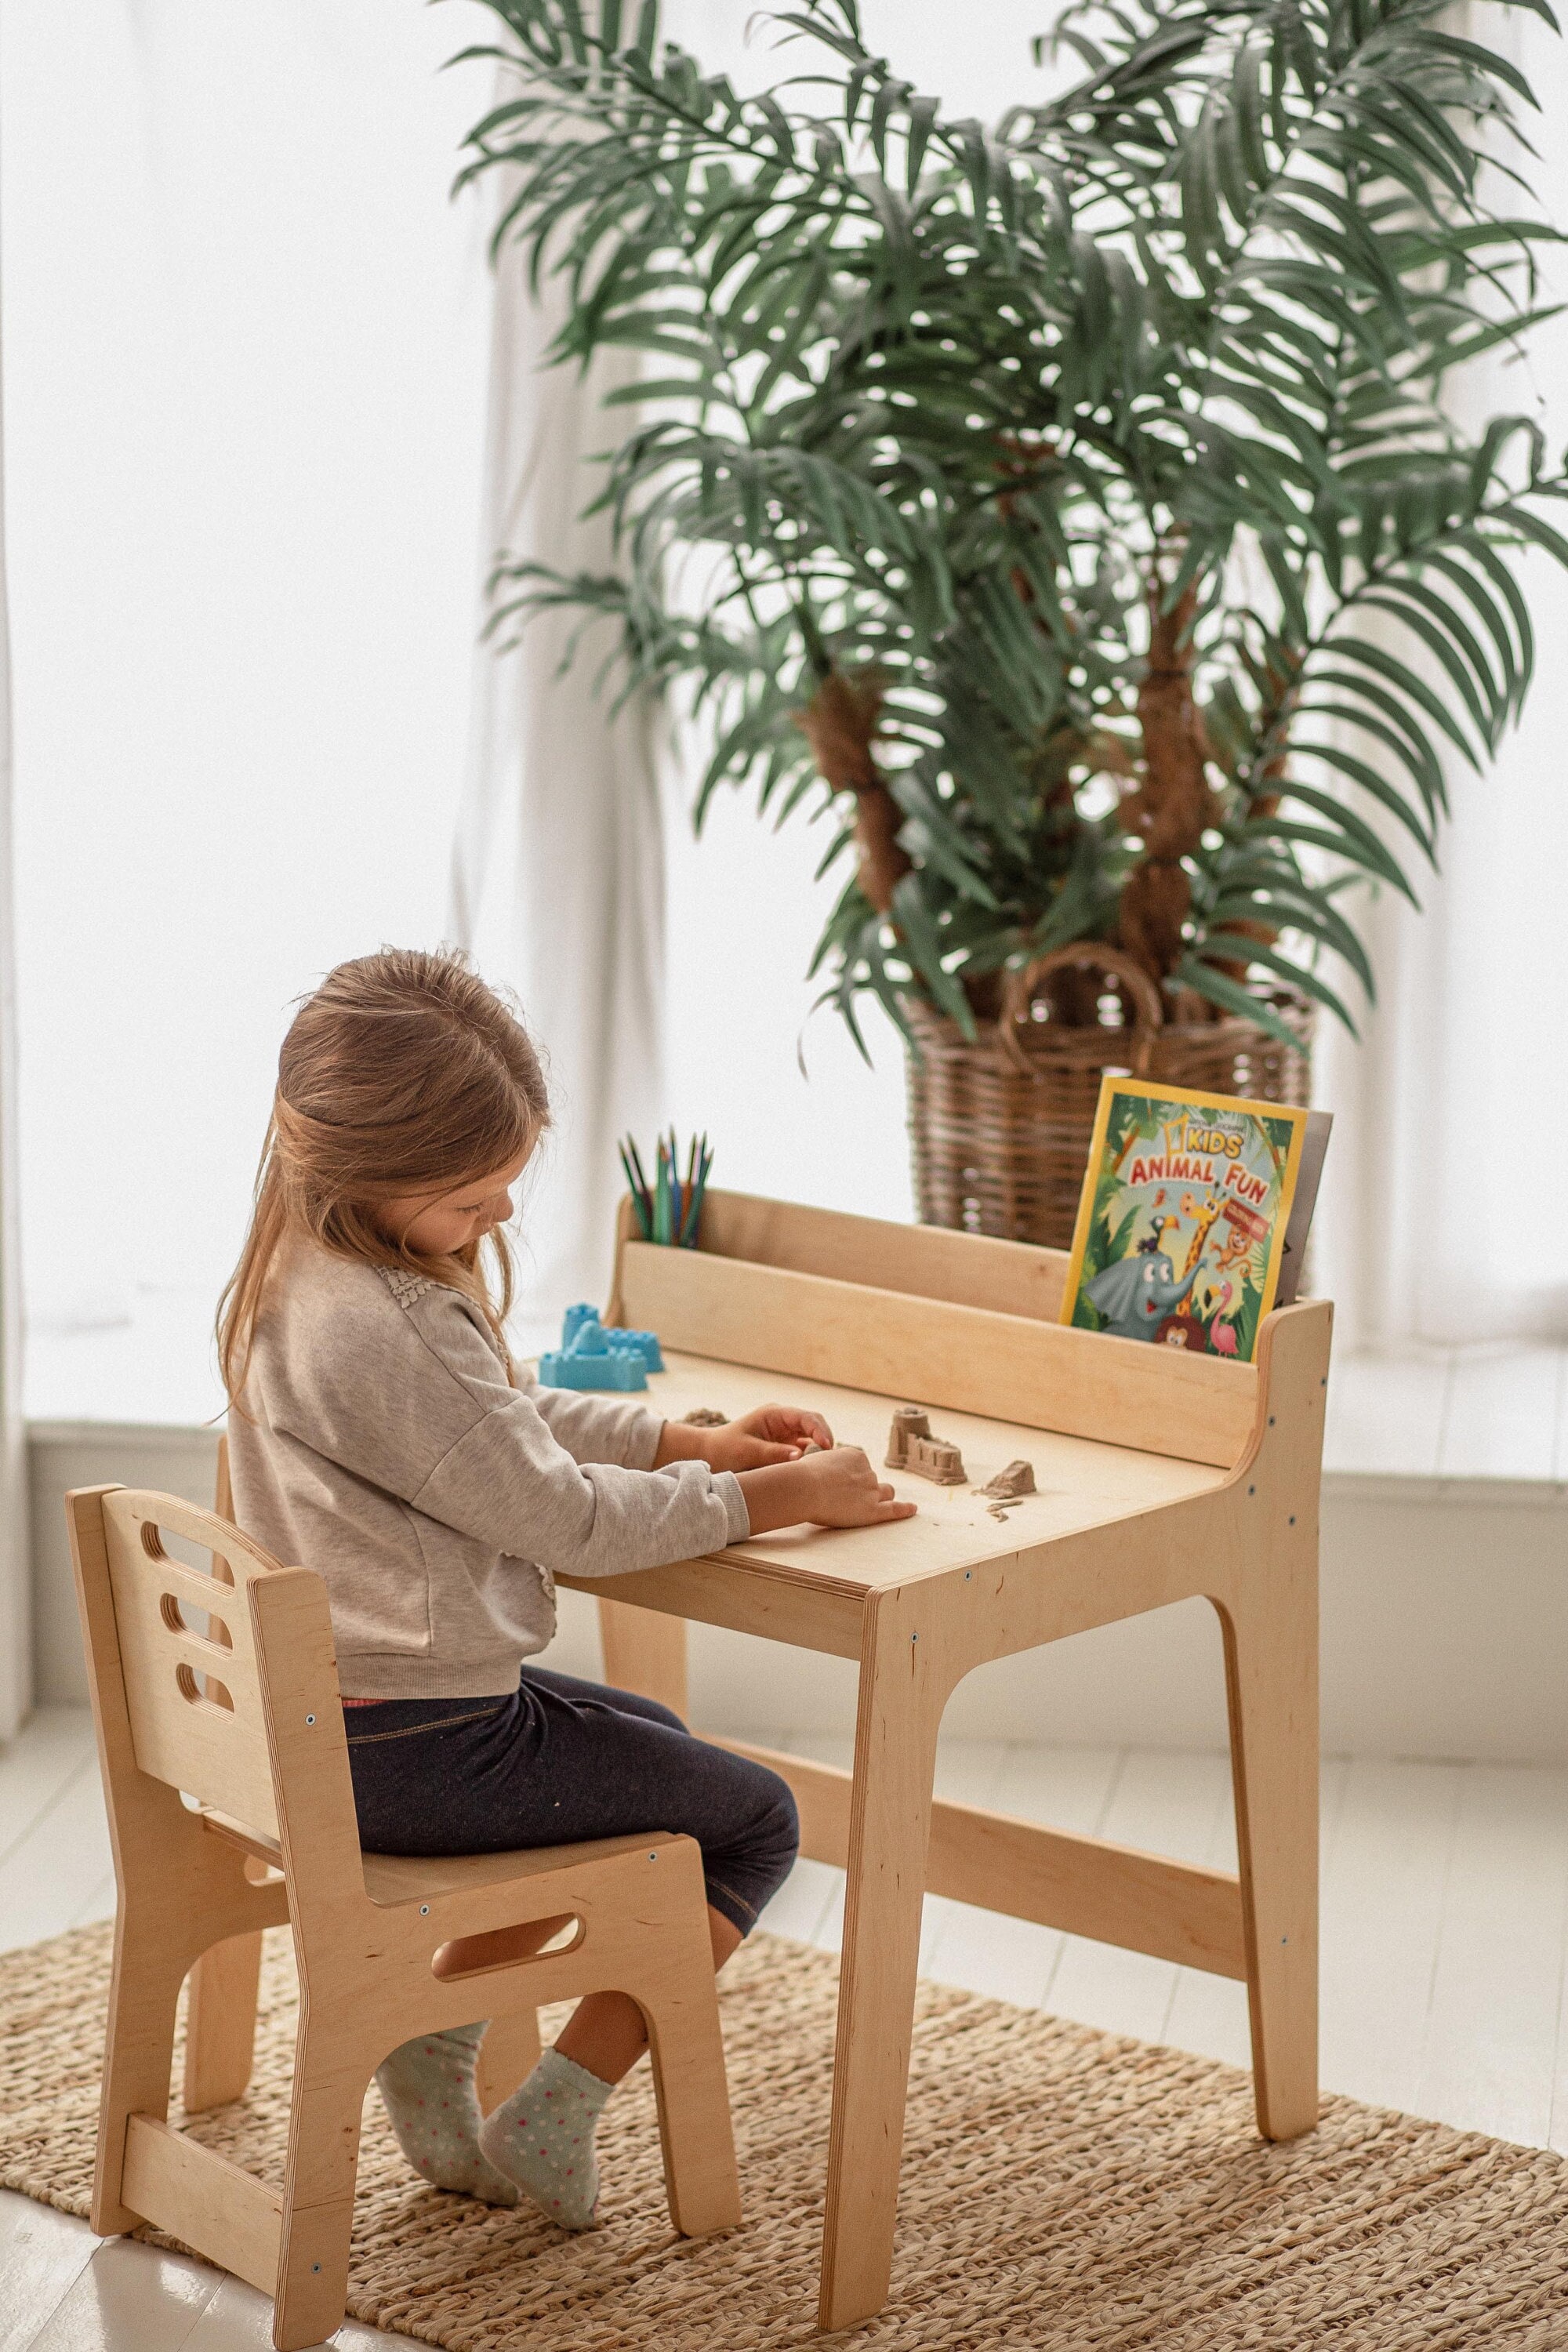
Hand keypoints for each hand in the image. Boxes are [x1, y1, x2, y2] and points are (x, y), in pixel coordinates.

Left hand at [656, 1402, 832, 1471]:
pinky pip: (804, 1450)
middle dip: (825, 1439)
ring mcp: (785, 1433)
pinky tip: (814, 1472)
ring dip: (819, 1450)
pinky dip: (811, 1459)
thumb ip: (773, 1453)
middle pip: (814, 1425)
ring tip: (826, 1467)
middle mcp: (783, 1421)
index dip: (820, 1430)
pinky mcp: (784, 1447)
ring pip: (812, 1438)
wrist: (708, 1455)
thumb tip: (800, 1455)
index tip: (828, 1447)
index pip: (807, 1417)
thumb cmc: (724, 1450)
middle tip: (832, 1460)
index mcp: (775, 1414)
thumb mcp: (747, 1452)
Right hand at [737, 1444, 917, 1534]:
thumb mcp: (813, 1460)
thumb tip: (815, 1464)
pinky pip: (895, 1509)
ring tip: (869, 1505)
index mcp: (855, 1455)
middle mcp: (867, 1470)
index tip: (840, 1483)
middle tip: (845, 1498)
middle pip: (873, 1481)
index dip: (852, 1478)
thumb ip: (822, 1463)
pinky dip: (905, 1510)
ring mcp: (872, 1490)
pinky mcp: (873, 1510)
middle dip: (864, 1489)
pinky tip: (913, 1510)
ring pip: (884, 1493)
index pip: (861, 1467)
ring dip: (879, 1498)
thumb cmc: (800, 1477)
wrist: (802, 1488)